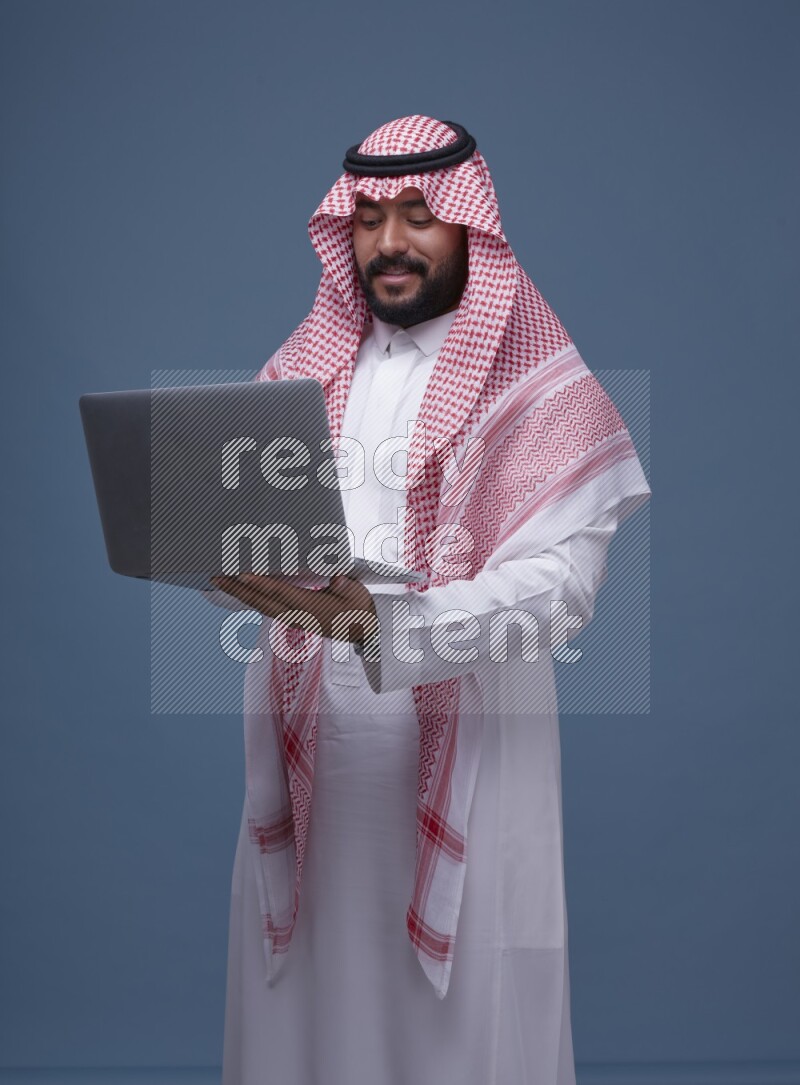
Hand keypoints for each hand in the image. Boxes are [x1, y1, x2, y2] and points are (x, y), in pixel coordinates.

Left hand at [208, 573, 377, 644]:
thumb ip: (346, 586)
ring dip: (241, 595)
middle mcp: (298, 615)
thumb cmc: (360, 607)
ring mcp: (294, 620)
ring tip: (222, 582)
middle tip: (216, 577)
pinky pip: (268, 609)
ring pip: (261, 606)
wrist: (364, 630)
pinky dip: (252, 599)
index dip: (260, 583)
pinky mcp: (294, 620)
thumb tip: (337, 578)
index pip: (280, 592)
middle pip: (262, 602)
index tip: (242, 574)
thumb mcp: (357, 594)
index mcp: (311, 607)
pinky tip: (243, 591)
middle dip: (238, 590)